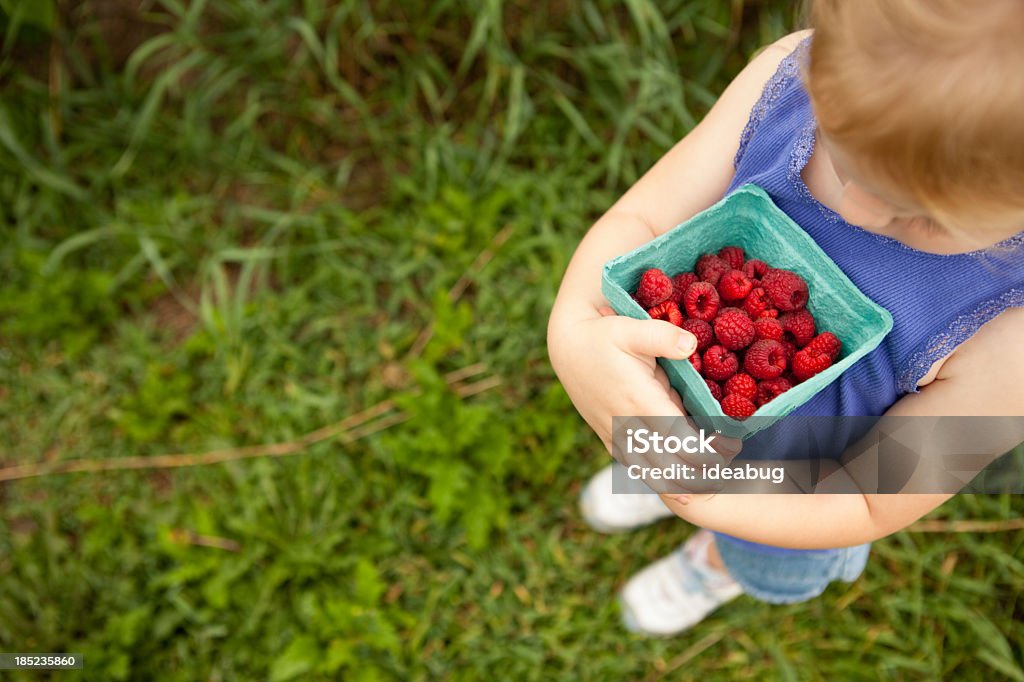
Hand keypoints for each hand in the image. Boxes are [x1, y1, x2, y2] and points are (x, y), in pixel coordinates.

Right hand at [548, 306, 740, 494]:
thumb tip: (691, 344)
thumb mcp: (631, 328)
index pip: (677, 437)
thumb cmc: (603, 335)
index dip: (705, 450)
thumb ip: (662, 337)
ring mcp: (615, 433)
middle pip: (667, 462)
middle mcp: (625, 422)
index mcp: (637, 398)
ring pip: (648, 472)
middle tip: (726, 472)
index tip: (730, 449)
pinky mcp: (608, 437)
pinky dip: (656, 481)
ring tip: (704, 492)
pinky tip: (677, 491)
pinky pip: (634, 467)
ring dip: (677, 484)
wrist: (568, 348)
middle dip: (698, 473)